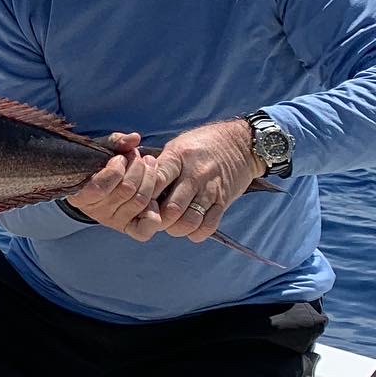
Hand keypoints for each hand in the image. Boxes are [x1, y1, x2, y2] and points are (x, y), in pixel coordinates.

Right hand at [65, 132, 166, 241]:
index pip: (99, 188)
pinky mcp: (130, 228)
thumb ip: (116, 142)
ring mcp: (114, 221)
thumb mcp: (102, 149)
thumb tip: (135, 138)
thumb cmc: (100, 163)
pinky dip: (153, 216)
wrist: (101, 181)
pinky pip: (144, 230)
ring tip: (148, 164)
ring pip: (140, 201)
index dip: (114, 170)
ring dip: (149, 178)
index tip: (118, 158)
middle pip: (126, 191)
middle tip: (138, 157)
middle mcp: (96, 212)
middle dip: (137, 168)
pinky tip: (154, 198)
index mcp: (80, 196)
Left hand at [149, 119, 263, 243]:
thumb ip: (159, 166)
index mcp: (178, 158)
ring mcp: (211, 190)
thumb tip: (136, 185)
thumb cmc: (201, 144)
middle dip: (157, 219)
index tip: (137, 202)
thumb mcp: (176, 146)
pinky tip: (188, 227)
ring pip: (189, 221)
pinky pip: (208, 225)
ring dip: (175, 229)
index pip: (156, 181)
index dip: (143, 197)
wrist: (241, 143)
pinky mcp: (224, 201)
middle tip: (152, 219)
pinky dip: (195, 232)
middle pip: (171, 209)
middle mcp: (195, 175)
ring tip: (170, 224)